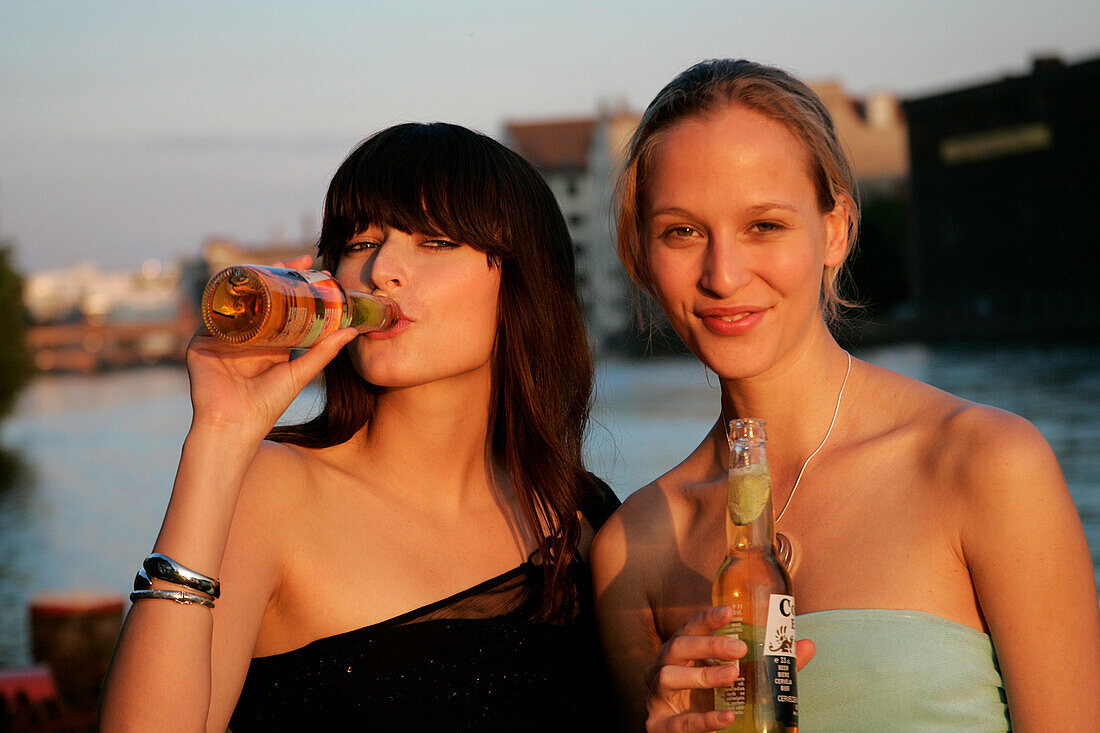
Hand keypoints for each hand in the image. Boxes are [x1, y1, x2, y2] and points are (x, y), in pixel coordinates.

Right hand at [187, 255, 356, 439]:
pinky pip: (211, 312)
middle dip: (277, 276)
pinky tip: (237, 279)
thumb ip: (323, 352)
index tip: (314, 269)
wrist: (233, 425)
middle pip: (259, 298)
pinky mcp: (200, 342)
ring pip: (237, 300)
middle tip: (298, 261)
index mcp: (267, 345)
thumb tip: (352, 331)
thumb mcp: (299, 373)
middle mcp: (244, 337)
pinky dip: (222, 295)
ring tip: (274, 264)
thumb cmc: (266, 406)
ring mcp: (221, 338)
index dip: (294, 288)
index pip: (281, 308)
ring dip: (253, 279)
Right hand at [645, 606, 815, 732]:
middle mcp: (665, 667)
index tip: (729, 612)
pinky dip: (704, 719)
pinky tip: (726, 717)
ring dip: (703, 676)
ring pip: (670, 678)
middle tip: (739, 648)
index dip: (707, 618)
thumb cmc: (711, 699)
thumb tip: (806, 645)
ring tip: (733, 675)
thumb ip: (769, 665)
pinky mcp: (659, 725)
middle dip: (708, 644)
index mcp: (683, 652)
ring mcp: (658, 696)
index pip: (691, 628)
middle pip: (678, 646)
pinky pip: (679, 722)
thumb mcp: (739, 681)